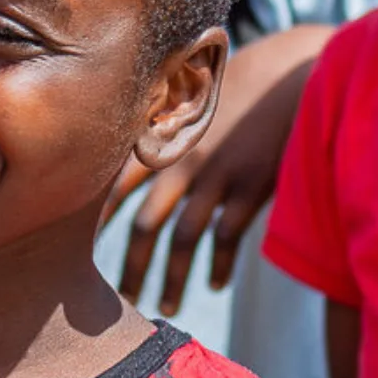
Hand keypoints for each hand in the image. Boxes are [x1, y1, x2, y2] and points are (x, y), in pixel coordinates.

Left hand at [116, 26, 324, 316]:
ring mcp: (218, 175)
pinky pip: (227, 238)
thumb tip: (137, 143)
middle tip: (117, 297)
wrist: (302, 71)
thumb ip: (167, 121)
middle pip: (143, 224)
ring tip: (164, 306)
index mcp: (162, 137)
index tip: (75, 252)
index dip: (94, 223)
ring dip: (171, 278)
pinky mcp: (252, 187)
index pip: (114, 186)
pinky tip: (215, 285)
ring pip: (182, 239)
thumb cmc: (248, 76)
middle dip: (129, 265)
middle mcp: (182, 159)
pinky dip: (219, 266)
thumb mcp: (199, 91)